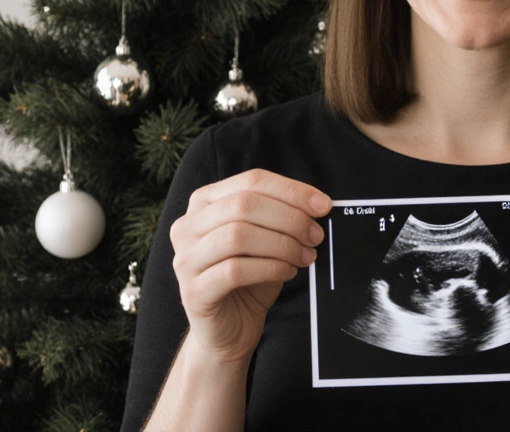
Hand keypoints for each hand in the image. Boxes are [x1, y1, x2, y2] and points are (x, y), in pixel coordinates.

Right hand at [169, 169, 330, 363]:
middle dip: (289, 218)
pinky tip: (287, 272)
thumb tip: (318, 203)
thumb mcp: (266, 238)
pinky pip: (235, 270)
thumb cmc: (250, 278)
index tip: (323, 205)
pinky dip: (269, 268)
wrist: (230, 329)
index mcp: (204, 202)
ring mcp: (185, 259)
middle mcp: (187, 226)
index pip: (251, 181)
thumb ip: (282, 216)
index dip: (291, 191)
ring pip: (237, 236)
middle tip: (316, 235)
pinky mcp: (193, 291)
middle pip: (243, 204)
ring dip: (281, 244)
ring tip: (305, 256)